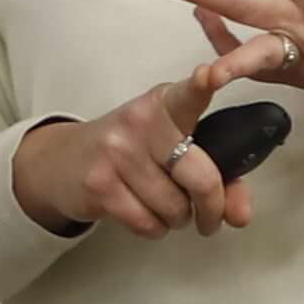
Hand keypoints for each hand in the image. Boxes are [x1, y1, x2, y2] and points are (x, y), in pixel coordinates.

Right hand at [11, 28, 286, 240]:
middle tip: (211, 220)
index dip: (203, 84)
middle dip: (212, 209)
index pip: (188, 94)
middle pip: (200, 179)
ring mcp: (117, 153)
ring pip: (175, 210)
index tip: (210, 74)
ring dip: (177, 219)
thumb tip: (240, 216)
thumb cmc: (132, 151)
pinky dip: (154, 228)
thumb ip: (217, 175)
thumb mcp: (172, 147)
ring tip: (164, 205)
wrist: (63, 161)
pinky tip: (144, 213)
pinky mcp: (100, 185)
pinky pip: (148, 224)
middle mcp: (140, 122)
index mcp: (165, 104)